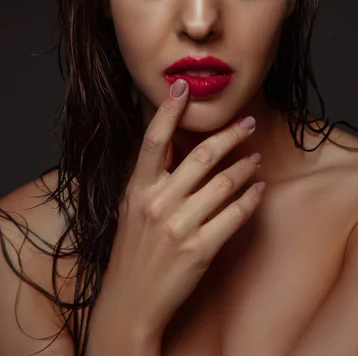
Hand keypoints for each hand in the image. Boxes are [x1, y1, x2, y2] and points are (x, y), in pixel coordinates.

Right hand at [96, 79, 263, 341]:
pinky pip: (234, 215)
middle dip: (230, 134)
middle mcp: (157, 203)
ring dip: (246, 166)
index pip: (153, 140)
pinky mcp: (200, 249)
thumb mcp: (131, 207)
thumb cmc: (131, 250)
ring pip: (224, 183)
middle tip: (247, 123)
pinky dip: (251, 198)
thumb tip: (173, 143)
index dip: (168, 110)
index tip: (183, 86)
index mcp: (137, 188)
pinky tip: (258, 188)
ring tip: (255, 158)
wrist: (130, 301)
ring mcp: (179, 226)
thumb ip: (150, 176)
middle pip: (201, 155)